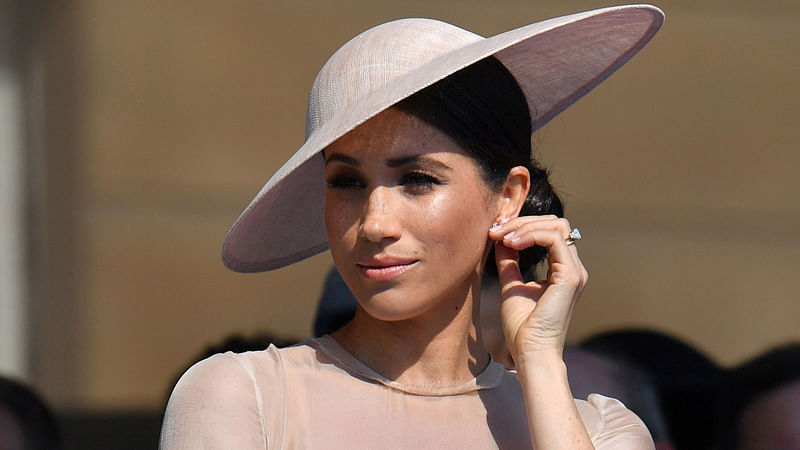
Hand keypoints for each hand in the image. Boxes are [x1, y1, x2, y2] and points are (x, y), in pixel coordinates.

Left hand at [487, 216, 587, 361]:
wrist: (530, 352)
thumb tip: (500, 239)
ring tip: (502, 237)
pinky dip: (531, 235)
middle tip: (496, 230)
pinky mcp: (570, 276)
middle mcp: (572, 268)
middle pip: (555, 224)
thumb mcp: (511, 286)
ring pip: (557, 226)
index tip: (495, 232)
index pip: (550, 232)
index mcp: (562, 271)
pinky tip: (511, 244)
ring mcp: (574, 272)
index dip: (522, 226)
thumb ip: (509, 262)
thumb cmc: (522, 327)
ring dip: (525, 226)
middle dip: (523, 222)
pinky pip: (554, 239)